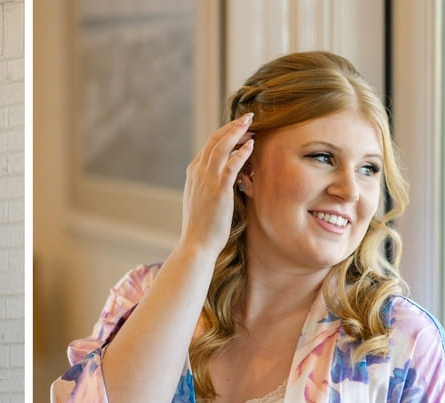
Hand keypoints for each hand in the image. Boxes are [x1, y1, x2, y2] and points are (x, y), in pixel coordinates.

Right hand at [178, 113, 254, 256]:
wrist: (197, 243)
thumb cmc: (202, 227)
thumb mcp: (202, 200)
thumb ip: (210, 185)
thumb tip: (225, 179)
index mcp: (192, 174)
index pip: (208, 146)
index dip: (224, 134)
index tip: (238, 128)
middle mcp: (197, 172)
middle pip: (214, 140)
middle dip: (231, 127)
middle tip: (247, 117)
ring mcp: (206, 179)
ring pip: (221, 146)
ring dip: (236, 132)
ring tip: (250, 123)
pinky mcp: (219, 188)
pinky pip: (231, 164)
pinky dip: (241, 152)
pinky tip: (252, 145)